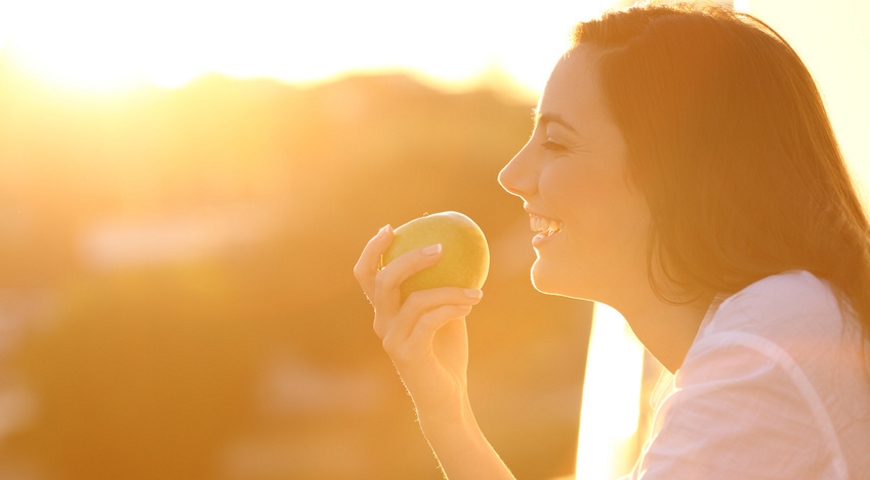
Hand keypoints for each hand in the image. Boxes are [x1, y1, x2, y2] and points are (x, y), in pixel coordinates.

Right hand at [354, 225, 483, 415]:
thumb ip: (441, 287)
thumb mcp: (444, 313)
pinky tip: (472, 303)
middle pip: (383, 281)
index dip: (372, 250)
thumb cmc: (446, 353)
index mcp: (385, 312)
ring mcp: (392, 340)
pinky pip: (429, 321)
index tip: (391, 228)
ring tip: (476, 290)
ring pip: (415, 300)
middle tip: (439, 247)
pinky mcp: (408, 354)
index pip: (366, 275)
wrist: (447, 397)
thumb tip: (457, 249)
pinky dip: (452, 307)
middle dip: (409, 258)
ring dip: (449, 289)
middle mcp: (382, 324)